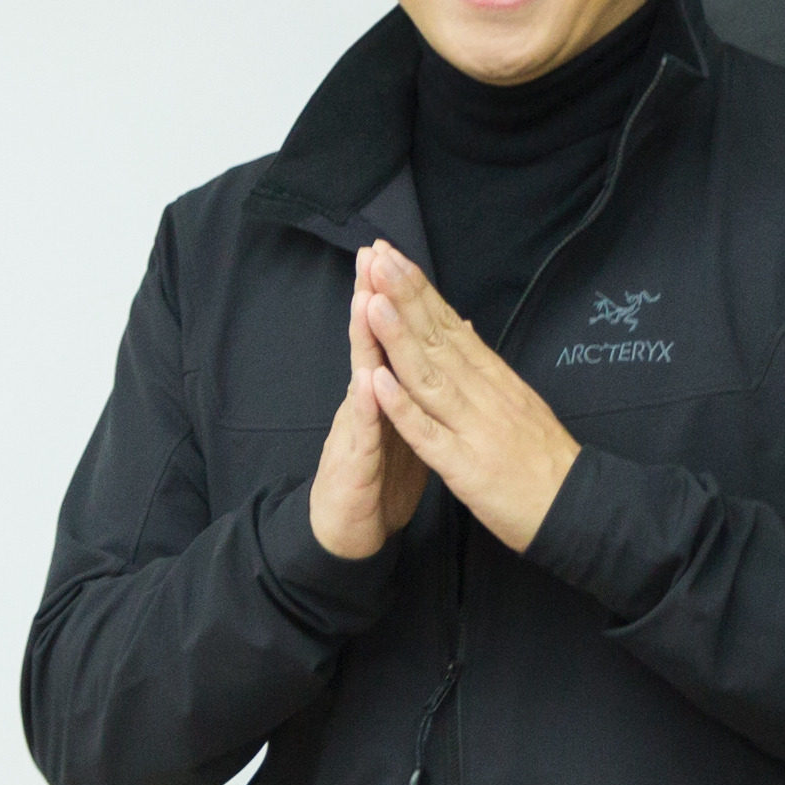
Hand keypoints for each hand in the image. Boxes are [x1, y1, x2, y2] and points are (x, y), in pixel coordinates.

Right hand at [309, 253, 432, 560]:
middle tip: (371, 256)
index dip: (393, 296)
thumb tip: (435, 346)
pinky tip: (368, 382)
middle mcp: (366, 403)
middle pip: (369, 343)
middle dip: (370, 299)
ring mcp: (357, 431)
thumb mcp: (403, 423)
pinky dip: (367, 408)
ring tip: (365, 301)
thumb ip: (414, 385)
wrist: (349, 531)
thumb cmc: (377, 476)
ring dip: (362, 341)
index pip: (389, 334)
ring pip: (361, 379)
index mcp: (384, 391)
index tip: (394, 252)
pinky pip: (364, 435)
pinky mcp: (355, 465)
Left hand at [355, 243, 584, 554]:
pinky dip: (403, 409)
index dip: (418, 290)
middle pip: (436, 339)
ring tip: (373, 302)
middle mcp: (484, 393)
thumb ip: (485, 366)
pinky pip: (429, 435)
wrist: (578, 508)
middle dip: (404, 297)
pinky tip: (380, 383)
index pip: (449, 324)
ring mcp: (474, 428)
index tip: (392, 257)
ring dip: (398, 339)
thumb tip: (459, 326)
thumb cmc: (543, 459)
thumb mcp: (518, 400)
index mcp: (494, 377)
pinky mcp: (466, 467)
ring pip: (430, 376)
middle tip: (377, 258)